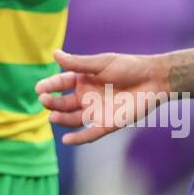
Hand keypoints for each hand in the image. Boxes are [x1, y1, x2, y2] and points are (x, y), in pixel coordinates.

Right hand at [36, 48, 173, 145]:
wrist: (154, 80)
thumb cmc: (128, 67)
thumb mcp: (101, 63)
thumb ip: (78, 63)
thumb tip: (54, 54)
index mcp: (83, 79)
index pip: (61, 82)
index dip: (49, 85)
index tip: (39, 88)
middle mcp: (86, 96)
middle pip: (63, 102)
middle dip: (52, 102)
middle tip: (44, 101)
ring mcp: (95, 111)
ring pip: (72, 119)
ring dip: (61, 119)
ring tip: (53, 117)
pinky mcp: (107, 124)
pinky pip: (90, 133)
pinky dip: (78, 139)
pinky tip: (66, 140)